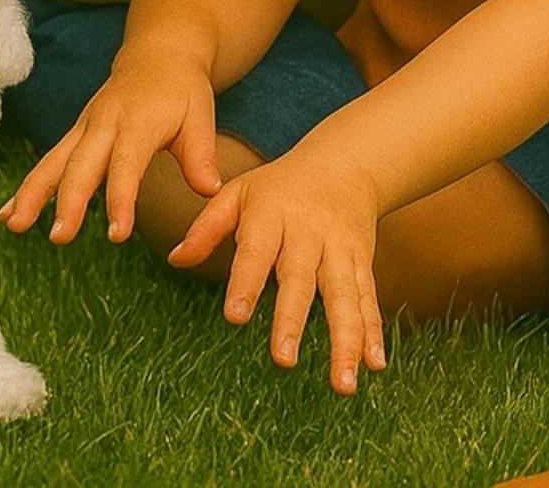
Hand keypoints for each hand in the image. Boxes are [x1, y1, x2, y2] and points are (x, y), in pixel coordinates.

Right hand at [0, 51, 221, 243]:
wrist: (158, 53)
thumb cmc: (182, 89)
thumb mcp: (200, 114)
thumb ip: (201, 154)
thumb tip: (211, 191)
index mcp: (138, 121)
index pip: (127, 164)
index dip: (121, 199)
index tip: (117, 234)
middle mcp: (105, 122)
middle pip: (82, 164)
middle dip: (69, 200)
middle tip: (59, 237)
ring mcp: (86, 126)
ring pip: (55, 161)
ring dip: (34, 193)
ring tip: (15, 225)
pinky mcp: (77, 133)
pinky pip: (50, 160)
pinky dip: (29, 186)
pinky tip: (9, 214)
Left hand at [169, 148, 384, 394]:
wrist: (344, 164)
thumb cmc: (279, 187)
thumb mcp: (239, 193)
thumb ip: (207, 227)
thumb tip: (174, 260)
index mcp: (272, 215)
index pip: (256, 251)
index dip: (246, 282)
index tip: (235, 316)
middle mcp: (308, 233)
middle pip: (300, 278)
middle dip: (292, 319)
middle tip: (283, 360)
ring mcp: (339, 249)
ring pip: (343, 295)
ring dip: (345, 339)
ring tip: (342, 384)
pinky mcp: (362, 263)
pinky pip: (367, 299)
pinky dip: (372, 332)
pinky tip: (374, 366)